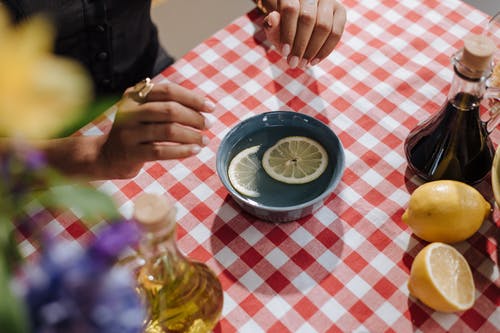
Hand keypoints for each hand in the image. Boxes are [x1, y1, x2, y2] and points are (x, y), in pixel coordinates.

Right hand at [97, 82, 214, 177]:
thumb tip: (204, 107)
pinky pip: (161, 151)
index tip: (211, 107)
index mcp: (135, 96)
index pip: (168, 91)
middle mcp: (130, 111)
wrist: (106, 155)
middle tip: (209, 125)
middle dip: (194, 117)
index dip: (193, 98)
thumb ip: (166, 105)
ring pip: (168, 131)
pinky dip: (182, 151)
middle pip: (169, 110)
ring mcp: (129, 133)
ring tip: (204, 140)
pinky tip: (195, 151)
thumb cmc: (136, 132)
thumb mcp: (144, 112)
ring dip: (192, 136)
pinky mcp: (131, 153)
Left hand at [263, 0, 345, 68]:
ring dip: (313, 49)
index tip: (284, 53)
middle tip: (293, 63)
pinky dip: (325, 50)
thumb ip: (272, 26)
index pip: (290, 9)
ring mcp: (328, 1)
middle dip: (300, 45)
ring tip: (303, 64)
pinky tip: (314, 61)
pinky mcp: (340, 12)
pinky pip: (336, 33)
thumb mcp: (275, 30)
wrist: (299, 23)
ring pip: (324, 26)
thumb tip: (272, 18)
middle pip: (308, 18)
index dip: (288, 32)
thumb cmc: (284, 28)